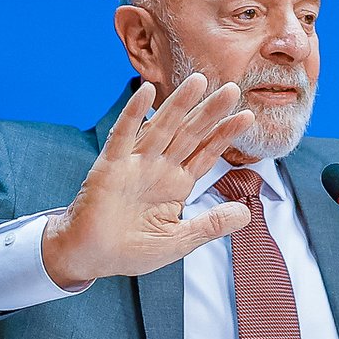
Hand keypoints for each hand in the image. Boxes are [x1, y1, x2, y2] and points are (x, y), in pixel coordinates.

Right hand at [42, 77, 255, 285]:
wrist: (91, 257)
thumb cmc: (131, 249)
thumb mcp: (180, 240)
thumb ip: (211, 224)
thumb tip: (247, 214)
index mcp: (176, 184)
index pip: (206, 153)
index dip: (225, 134)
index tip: (248, 116)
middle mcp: (158, 168)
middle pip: (190, 134)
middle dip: (210, 112)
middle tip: (232, 88)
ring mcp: (134, 164)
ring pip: (161, 128)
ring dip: (179, 104)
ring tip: (199, 81)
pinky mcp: (110, 167)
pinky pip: (123, 136)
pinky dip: (133, 114)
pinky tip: (145, 92)